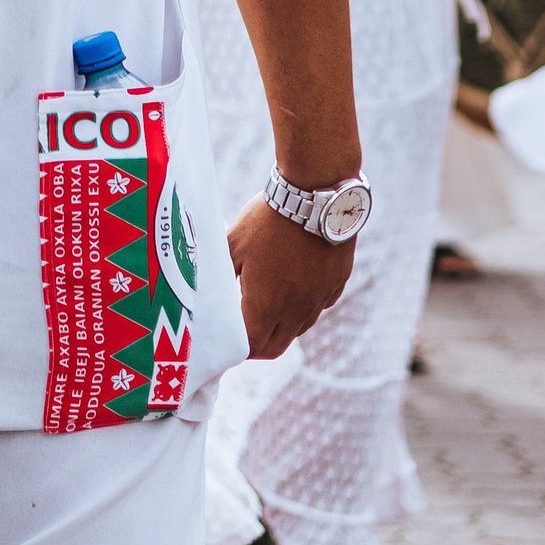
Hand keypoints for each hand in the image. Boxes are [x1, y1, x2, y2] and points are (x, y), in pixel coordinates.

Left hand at [225, 196, 355, 359]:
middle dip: (258, 346)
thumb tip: (208, 288)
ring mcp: (319, 300)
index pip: (251, 348)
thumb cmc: (268, 219)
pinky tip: (294, 283)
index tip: (228, 340)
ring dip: (282, 325)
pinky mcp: (336, 285)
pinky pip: (318, 306)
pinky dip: (304, 304)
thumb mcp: (232, 243)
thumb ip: (221, 272)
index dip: (237, 349)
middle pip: (277, 347)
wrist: (315, 196)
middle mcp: (295, 311)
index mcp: (265, 306)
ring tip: (268, 304)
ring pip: (299, 328)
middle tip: (246, 332)